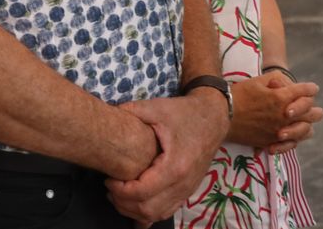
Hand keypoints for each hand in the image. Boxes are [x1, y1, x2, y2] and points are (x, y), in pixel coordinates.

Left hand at [104, 91, 229, 222]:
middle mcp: (183, 184)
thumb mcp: (157, 107)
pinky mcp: (187, 192)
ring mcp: (187, 190)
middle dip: (123, 203)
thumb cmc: (185, 113)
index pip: (141, 192)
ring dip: (134, 211)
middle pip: (147, 209)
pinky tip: (136, 205)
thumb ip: (132, 111)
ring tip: (120, 195)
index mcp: (175, 165)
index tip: (109, 179)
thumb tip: (109, 116)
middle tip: (111, 188)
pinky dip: (149, 213)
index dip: (120, 190)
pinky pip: (166, 212)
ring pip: (156, 215)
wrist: (213, 118)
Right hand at [229, 74, 322, 154]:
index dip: (311, 89)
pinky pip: (292, 145)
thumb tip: (290, 87)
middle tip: (313, 106)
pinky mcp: (271, 142)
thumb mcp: (260, 80)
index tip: (312, 88)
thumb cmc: (240, 94)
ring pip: (306, 131)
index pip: (307, 92)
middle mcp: (284, 116)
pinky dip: (295, 140)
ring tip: (306, 122)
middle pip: (313, 114)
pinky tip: (293, 135)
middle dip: (314, 107)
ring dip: (308, 124)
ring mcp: (279, 131)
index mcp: (283, 98)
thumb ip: (279, 81)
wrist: (222, 115)